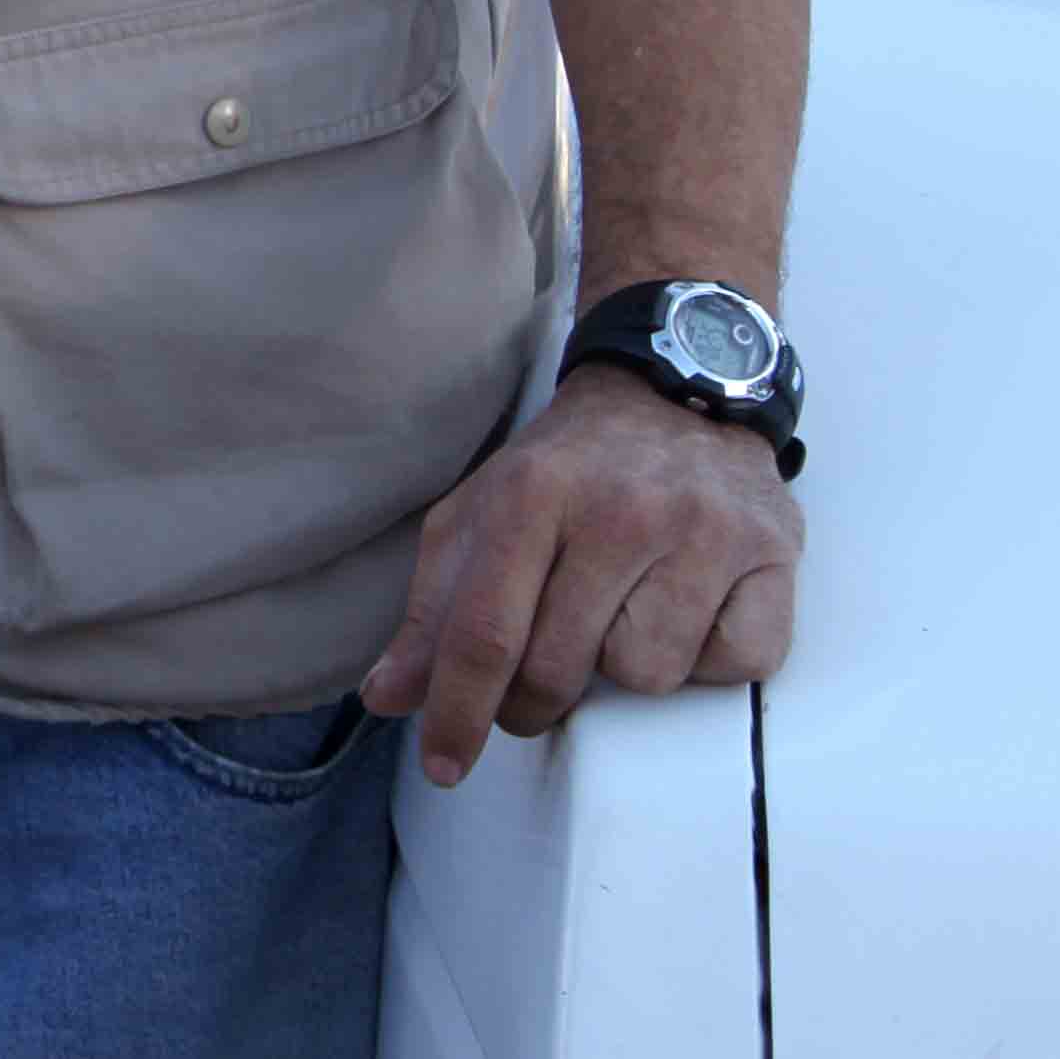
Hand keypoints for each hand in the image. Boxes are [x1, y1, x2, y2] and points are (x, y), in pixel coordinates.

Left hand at [360, 366, 803, 784]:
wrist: (674, 396)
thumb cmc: (567, 470)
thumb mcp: (481, 514)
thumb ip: (433, 607)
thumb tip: (389, 697)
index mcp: (530, 495)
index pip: (484, 632)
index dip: (458, 712)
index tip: (444, 766)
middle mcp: (619, 512)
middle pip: (561, 668)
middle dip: (535, 700)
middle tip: (537, 681)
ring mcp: (703, 533)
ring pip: (647, 677)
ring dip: (624, 667)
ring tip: (621, 611)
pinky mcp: (773, 556)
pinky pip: (732, 666)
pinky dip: (705, 659)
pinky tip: (687, 610)